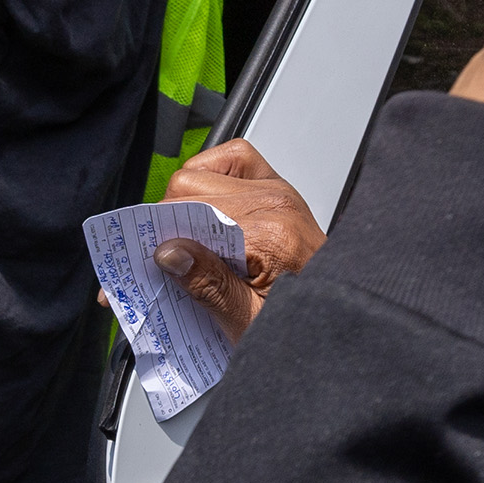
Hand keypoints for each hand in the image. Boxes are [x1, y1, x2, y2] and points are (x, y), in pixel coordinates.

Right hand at [157, 139, 321, 342]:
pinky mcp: (277, 189)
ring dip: (185, 202)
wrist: (339, 318)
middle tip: (165, 261)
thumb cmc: (301, 322)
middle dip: (168, 222)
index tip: (144, 265)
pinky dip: (209, 177)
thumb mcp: (248, 323)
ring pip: (202, 170)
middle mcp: (275, 202)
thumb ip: (208, 286)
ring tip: (187, 241)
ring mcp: (277, 191)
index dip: (159, 237)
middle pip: (190, 186)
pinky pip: (232, 159)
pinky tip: (205, 210)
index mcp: (270, 234)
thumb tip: (169, 252)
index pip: (190, 210)